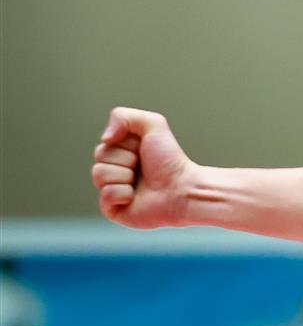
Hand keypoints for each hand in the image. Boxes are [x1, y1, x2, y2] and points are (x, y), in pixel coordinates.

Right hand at [91, 107, 197, 228]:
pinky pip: (105, 195)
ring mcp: (112, 189)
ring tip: (140, 182)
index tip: (143, 149)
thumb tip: (104, 138)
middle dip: (125, 159)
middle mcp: (115, 170)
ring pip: (99, 175)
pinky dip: (123, 193)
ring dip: (124, 176)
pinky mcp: (112, 209)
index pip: (105, 143)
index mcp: (121, 152)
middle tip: (142, 166)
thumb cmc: (169, 159)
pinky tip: (135, 197)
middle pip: (99, 157)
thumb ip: (124, 117)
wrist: (181, 188)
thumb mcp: (153, 125)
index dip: (125, 144)